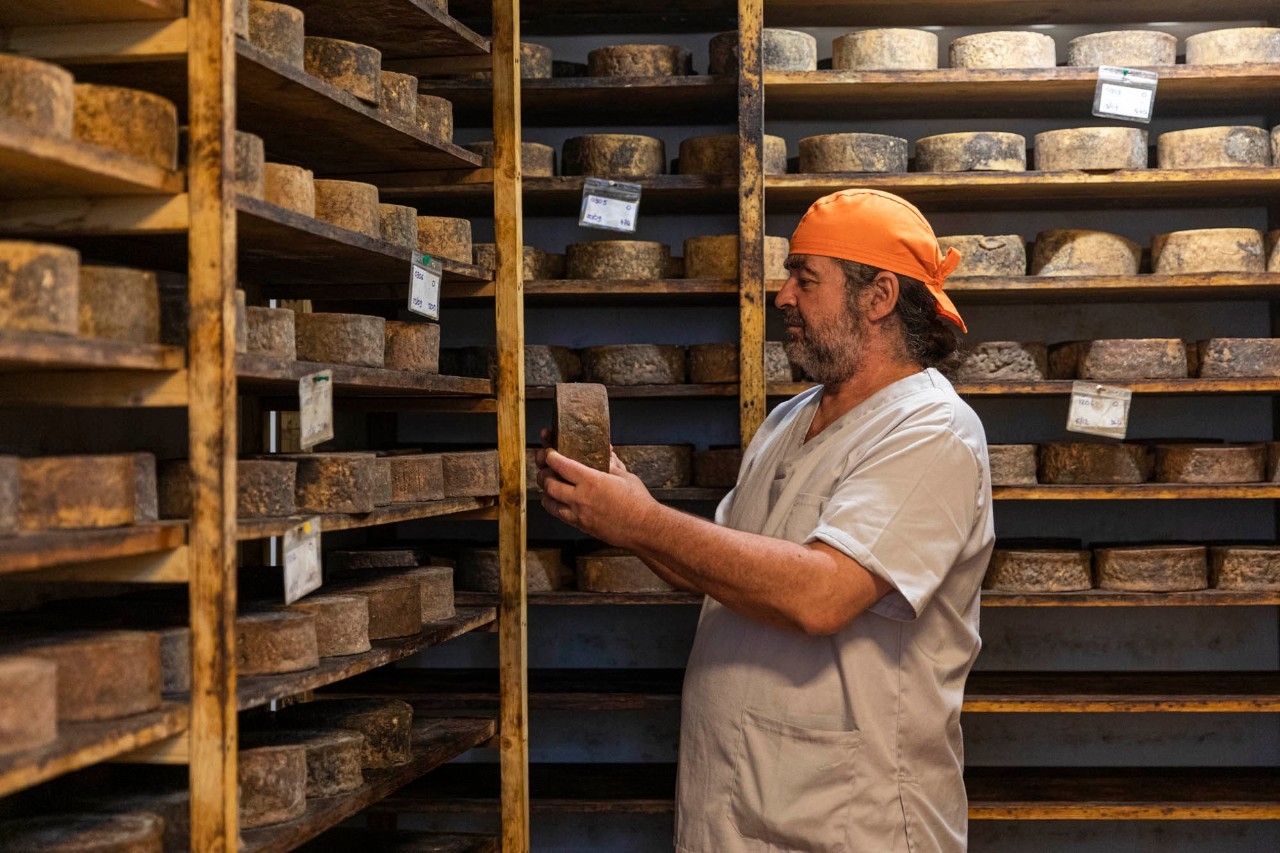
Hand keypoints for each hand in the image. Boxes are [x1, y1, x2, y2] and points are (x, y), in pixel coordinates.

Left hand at [537, 447, 653, 546]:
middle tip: (545, 468)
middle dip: (543, 474)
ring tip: (548, 485)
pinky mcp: (581, 526)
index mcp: (591, 481)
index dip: (550, 457)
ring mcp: (579, 514)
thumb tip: (607, 454)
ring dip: (545, 492)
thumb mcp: (625, 476)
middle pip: (549, 484)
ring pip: (549, 502)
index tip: (549, 453)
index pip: (561, 465)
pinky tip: (557, 501)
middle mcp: (581, 498)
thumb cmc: (638, 502)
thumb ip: (611, 464)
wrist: (644, 528)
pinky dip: (553, 506)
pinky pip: (559, 515)